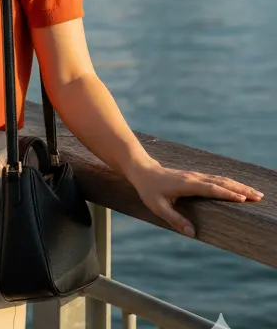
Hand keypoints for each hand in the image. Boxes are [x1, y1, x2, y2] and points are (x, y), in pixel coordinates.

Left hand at [128, 159, 263, 236]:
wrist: (142, 170)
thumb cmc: (149, 189)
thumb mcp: (157, 206)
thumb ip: (175, 219)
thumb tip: (192, 233)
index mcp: (186, 185)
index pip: (210, 189)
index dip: (227, 194)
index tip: (243, 199)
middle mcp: (194, 178)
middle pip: (221, 182)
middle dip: (241, 188)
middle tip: (259, 196)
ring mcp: (195, 176)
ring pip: (221, 179)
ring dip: (239, 185)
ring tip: (255, 193)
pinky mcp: (195, 177)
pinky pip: (216, 179)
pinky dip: (230, 183)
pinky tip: (239, 187)